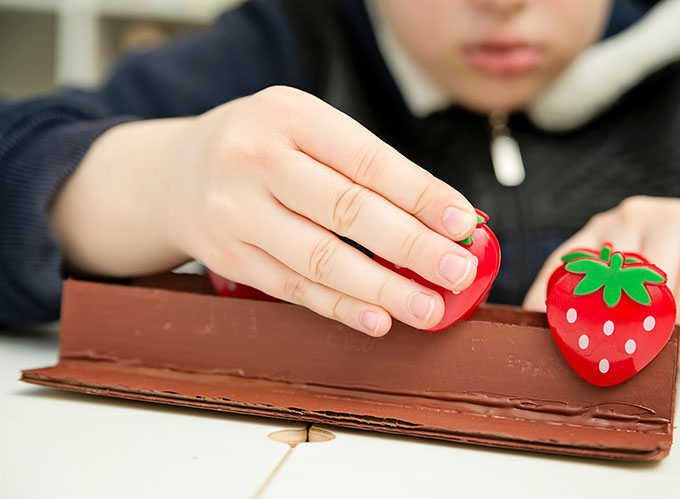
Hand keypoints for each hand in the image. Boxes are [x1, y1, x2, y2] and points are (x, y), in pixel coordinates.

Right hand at [52, 86, 478, 335]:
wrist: (176, 173)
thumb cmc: (263, 148)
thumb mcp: (305, 130)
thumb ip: (363, 168)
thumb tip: (442, 219)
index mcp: (288, 115)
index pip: (367, 160)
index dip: (421, 195)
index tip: (464, 223)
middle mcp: (255, 158)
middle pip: (346, 210)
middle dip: (412, 246)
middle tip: (458, 272)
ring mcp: (234, 210)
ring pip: (319, 257)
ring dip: (381, 289)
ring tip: (429, 308)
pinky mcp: (227, 256)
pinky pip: (292, 287)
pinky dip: (339, 307)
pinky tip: (377, 319)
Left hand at [523, 196, 679, 363]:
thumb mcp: (642, 282)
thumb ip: (612, 304)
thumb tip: (578, 354)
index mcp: (602, 230)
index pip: (560, 264)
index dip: (543, 301)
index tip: (531, 336)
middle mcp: (628, 218)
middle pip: (601, 276)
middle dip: (593, 323)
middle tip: (588, 361)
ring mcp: (671, 219)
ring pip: (645, 285)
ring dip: (639, 331)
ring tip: (631, 366)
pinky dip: (679, 330)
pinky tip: (672, 355)